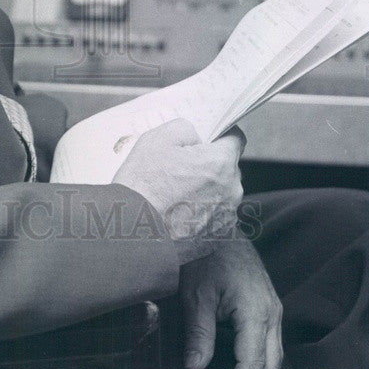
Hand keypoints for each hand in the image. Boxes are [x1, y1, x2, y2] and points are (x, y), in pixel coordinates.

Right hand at [113, 118, 244, 262]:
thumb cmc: (144, 184)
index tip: (206, 140)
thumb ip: (186, 129)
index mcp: (220, 163)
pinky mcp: (217, 239)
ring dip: (206, 190)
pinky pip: (215, 216)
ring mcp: (226, 218)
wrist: (133, 231)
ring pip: (221, 193)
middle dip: (210, 166)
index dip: (219, 136)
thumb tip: (196, 137)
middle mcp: (231, 191)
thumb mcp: (158, 138)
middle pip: (228, 168)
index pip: (235, 139)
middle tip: (181, 170)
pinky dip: (201, 213)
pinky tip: (178, 213)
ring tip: (176, 195)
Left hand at [180, 236, 282, 368]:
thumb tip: (195, 367)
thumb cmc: (205, 254)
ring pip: (272, 356)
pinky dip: (253, 359)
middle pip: (270, 365)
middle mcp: (272, 312)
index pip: (254, 364)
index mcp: (257, 310)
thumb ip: (199, 334)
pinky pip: (267, 341)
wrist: (215, 224)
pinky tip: (230, 365)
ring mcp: (272, 308)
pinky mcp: (267, 305)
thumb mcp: (196, 295)